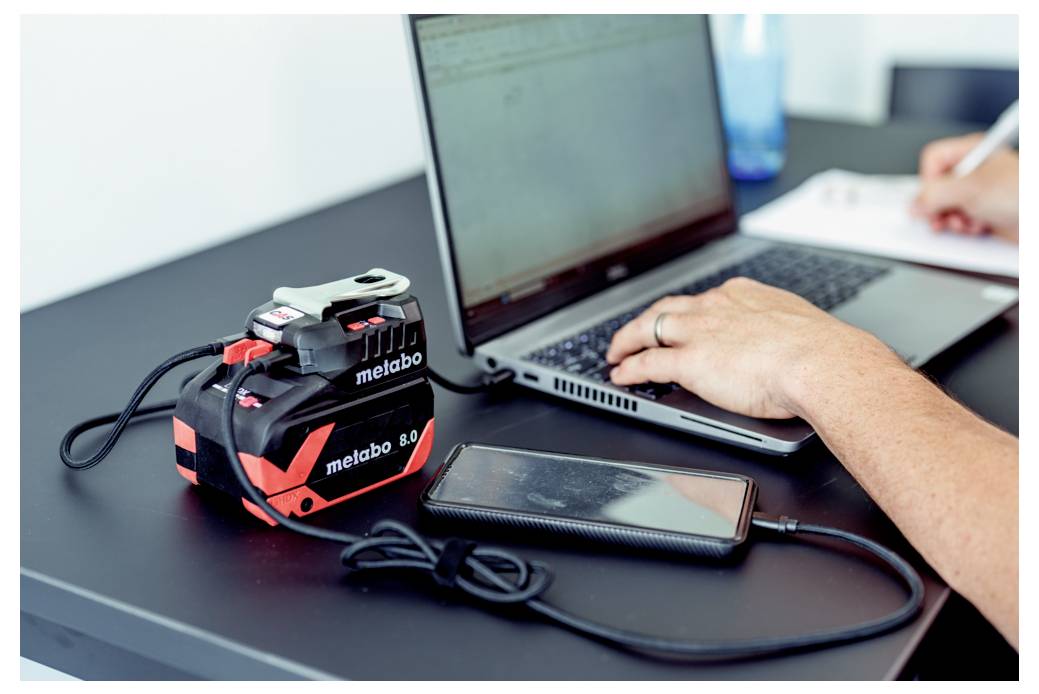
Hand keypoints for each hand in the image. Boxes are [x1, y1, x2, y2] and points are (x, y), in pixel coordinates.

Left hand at [605, 278, 900, 419]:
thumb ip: (780, 331)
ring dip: (626, 341)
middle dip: (646, 321)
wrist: (821, 363)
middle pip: (666, 308)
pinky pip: (646, 363)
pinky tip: (619, 375)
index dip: (684, 312)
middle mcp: (714, 307)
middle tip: (633, 332)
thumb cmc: (822, 351)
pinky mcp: (688, 362)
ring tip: (616, 352)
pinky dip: (628, 369)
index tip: (679, 318)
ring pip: (647, 329)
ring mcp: (698, 333)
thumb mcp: (797, 327)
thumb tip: (787, 345)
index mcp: (741, 295)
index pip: (701, 300)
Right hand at [912, 134, 1018, 241]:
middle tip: (943, 215)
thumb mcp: (970, 189)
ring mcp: (979, 192)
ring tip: (967, 221)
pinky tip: (978, 226)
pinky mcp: (985, 211)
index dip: (928, 180)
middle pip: (936, 186)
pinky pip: (960, 219)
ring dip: (953, 219)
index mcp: (973, 151)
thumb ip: (934, 194)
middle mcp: (974, 170)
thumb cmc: (1023, 193)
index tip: (932, 196)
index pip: (933, 160)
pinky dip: (965, 226)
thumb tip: (915, 203)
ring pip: (946, 206)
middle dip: (939, 206)